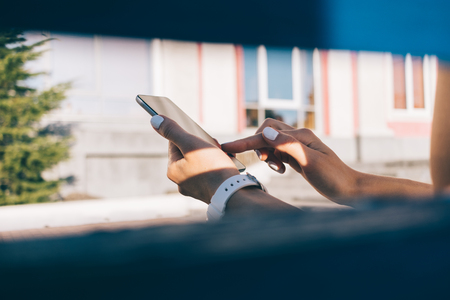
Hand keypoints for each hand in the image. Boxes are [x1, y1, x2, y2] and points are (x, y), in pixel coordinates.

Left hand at [151, 115, 238, 202]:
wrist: (232, 193)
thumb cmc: (211, 168)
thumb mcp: (190, 144)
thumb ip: (173, 131)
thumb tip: (155, 120)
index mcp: (173, 170)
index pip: (174, 144)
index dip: (188, 135)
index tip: (200, 134)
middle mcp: (181, 181)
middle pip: (189, 154)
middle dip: (203, 146)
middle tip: (214, 145)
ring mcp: (195, 188)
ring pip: (201, 163)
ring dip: (212, 155)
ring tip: (222, 154)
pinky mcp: (208, 191)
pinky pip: (211, 173)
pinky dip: (218, 166)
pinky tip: (226, 163)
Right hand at [221, 118, 357, 199]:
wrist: (348, 189)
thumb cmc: (333, 177)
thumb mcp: (310, 162)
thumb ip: (288, 145)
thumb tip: (265, 131)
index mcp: (299, 136)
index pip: (266, 135)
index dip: (245, 142)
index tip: (226, 148)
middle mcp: (297, 138)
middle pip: (266, 132)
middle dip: (257, 145)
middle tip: (263, 161)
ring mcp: (297, 146)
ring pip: (270, 142)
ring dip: (267, 154)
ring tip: (276, 168)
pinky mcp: (297, 156)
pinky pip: (277, 152)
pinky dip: (273, 159)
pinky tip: (281, 170)